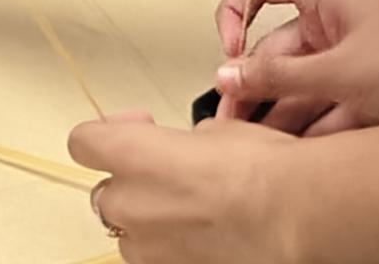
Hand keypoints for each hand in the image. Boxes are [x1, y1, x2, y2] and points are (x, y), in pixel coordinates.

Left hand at [72, 112, 304, 263]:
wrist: (294, 216)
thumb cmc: (263, 170)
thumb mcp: (221, 132)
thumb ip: (187, 142)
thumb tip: (192, 149)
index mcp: (132, 156)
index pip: (84, 142)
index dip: (107, 133)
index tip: (137, 129)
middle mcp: (129, 204)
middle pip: (106, 194)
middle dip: (133, 185)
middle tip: (173, 176)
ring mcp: (147, 249)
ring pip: (131, 234)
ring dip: (153, 222)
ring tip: (198, 214)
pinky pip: (159, 258)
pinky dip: (175, 249)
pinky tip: (210, 237)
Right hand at [211, 0, 378, 135]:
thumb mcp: (340, 70)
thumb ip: (280, 77)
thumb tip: (230, 74)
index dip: (235, 13)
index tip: (229, 50)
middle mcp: (332, 18)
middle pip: (275, 48)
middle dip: (252, 84)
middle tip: (233, 120)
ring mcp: (349, 53)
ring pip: (300, 82)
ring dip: (280, 112)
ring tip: (260, 145)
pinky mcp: (365, 85)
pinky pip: (326, 103)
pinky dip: (311, 127)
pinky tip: (297, 154)